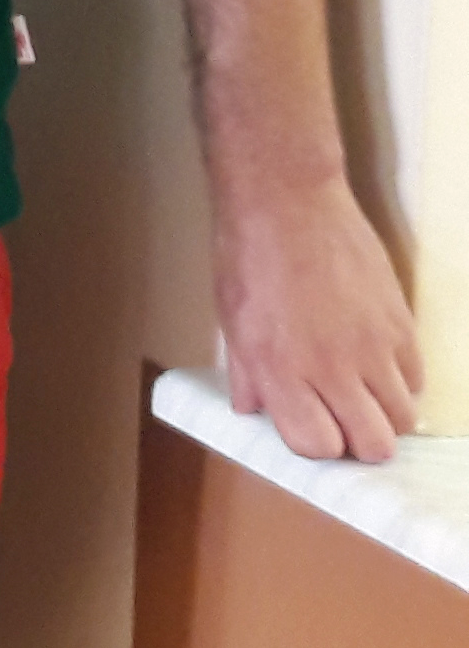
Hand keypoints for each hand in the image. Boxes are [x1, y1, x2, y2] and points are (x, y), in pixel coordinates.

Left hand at [218, 174, 421, 461]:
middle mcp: (331, 366)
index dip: (315, 445)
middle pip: (372, 444)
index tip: (311, 429)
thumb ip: (247, 373)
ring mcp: (372, 346)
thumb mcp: (231, 319)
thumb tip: (254, 410)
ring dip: (383, 415)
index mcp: (279, 368)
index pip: (316, 445)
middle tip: (345, 423)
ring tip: (361, 394)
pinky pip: (415, 378)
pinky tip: (377, 365)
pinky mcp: (400, 323)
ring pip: (402, 416)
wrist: (288, 202)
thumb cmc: (248, 255)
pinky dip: (400, 382)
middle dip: (359, 444)